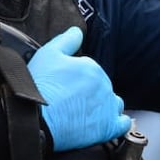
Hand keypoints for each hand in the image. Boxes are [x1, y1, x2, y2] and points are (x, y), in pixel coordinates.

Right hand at [27, 27, 130, 150]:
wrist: (36, 120)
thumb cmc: (39, 87)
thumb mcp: (48, 54)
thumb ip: (66, 40)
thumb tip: (77, 31)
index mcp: (92, 67)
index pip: (90, 71)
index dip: (77, 79)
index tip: (65, 87)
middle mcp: (104, 86)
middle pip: (101, 88)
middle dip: (89, 93)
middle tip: (70, 101)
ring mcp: (108, 107)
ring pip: (114, 104)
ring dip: (105, 107)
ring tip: (85, 114)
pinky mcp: (108, 128)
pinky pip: (122, 124)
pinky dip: (116, 123)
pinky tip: (104, 124)